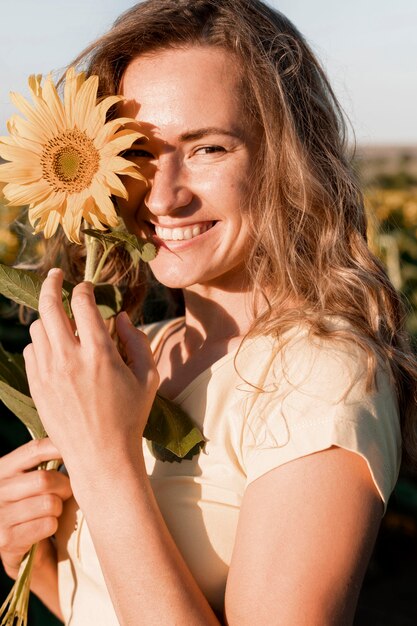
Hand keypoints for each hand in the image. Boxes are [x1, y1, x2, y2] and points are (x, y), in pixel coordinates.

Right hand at [0, 438, 70, 578]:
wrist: (24, 552)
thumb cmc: (35, 508)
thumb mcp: (33, 481)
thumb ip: (46, 463)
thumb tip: (79, 443)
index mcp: (2, 469)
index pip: (34, 450)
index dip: (59, 448)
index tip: (79, 450)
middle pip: (44, 479)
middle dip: (64, 487)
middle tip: (66, 493)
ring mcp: (0, 516)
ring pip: (49, 503)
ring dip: (59, 509)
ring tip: (54, 512)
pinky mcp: (7, 540)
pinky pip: (47, 524)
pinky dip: (54, 526)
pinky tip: (46, 529)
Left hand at [23, 269, 158, 478]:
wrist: (101, 457)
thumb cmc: (130, 417)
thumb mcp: (148, 377)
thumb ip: (139, 340)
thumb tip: (122, 316)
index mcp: (100, 353)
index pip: (82, 303)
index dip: (83, 288)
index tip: (86, 287)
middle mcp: (69, 358)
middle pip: (49, 306)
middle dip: (51, 283)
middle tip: (54, 275)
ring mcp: (48, 373)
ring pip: (38, 328)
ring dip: (48, 318)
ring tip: (59, 320)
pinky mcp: (37, 386)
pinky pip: (31, 351)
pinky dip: (41, 343)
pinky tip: (53, 348)